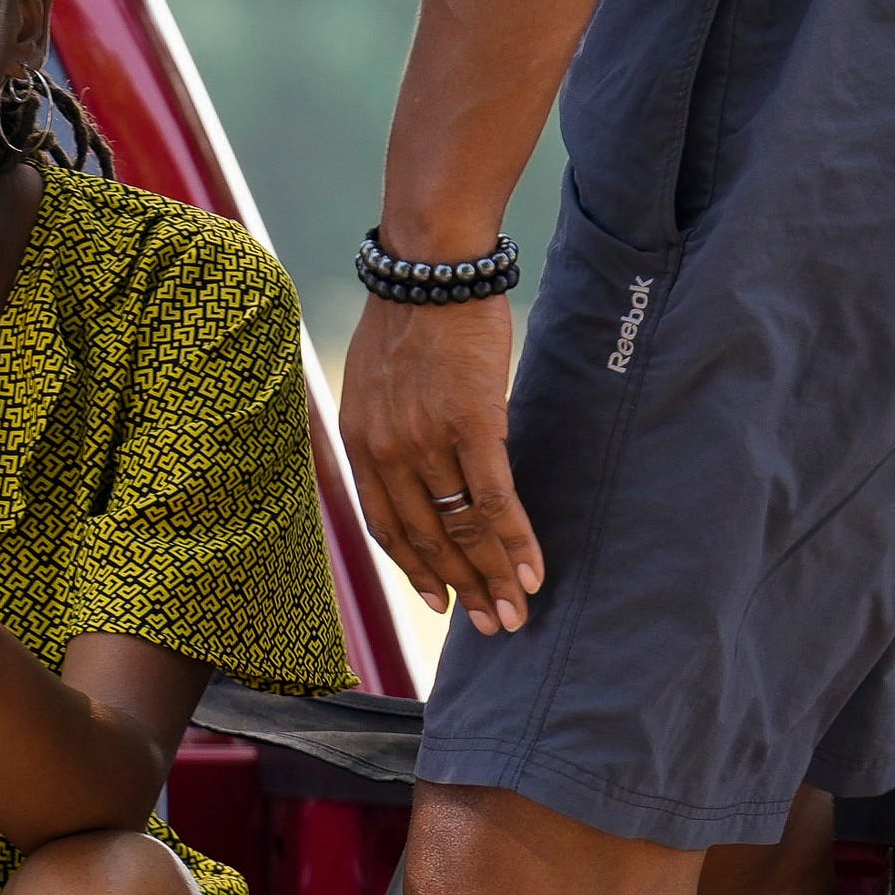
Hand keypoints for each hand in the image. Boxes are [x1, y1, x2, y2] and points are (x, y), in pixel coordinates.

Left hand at [342, 291, 542, 629]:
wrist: (429, 268)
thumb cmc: (410, 319)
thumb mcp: (374, 380)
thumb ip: (386, 428)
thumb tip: (408, 461)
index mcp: (361, 442)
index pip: (386, 524)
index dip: (415, 568)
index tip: (437, 601)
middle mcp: (386, 450)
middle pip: (426, 539)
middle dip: (460, 589)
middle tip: (491, 626)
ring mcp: (426, 440)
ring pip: (462, 528)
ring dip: (493, 578)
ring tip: (516, 614)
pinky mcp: (471, 424)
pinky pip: (493, 499)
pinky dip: (514, 542)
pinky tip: (533, 571)